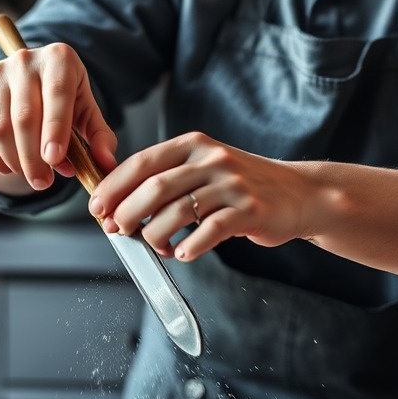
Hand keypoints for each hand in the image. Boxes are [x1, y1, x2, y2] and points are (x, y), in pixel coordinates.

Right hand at [0, 42, 116, 192]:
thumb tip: (107, 163)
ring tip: (31, 175)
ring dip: (14, 161)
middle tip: (42, 183)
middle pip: (25, 116)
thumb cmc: (61, 100)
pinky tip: (9, 167)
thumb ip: (99, 136)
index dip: (55, 128)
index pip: (57, 92)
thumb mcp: (85, 110)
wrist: (23, 84)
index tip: (55, 159)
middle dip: (33, 157)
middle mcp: (24, 60)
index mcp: (59, 59)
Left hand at [88, 131, 306, 260]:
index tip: (97, 208)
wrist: (300, 193)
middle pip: (155, 188)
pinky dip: (190, 246)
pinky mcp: (250, 210)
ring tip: (156, 246)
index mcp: (193, 145)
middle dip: (127, 213)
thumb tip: (119, 207)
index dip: (114, 187)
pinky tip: (183, 253)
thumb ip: (168, 180)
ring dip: (156, 235)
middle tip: (118, 231)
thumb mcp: (205, 168)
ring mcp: (232, 184)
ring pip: (178, 212)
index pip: (142, 163)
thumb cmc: (243, 185)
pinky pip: (210, 231)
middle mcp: (211, 159)